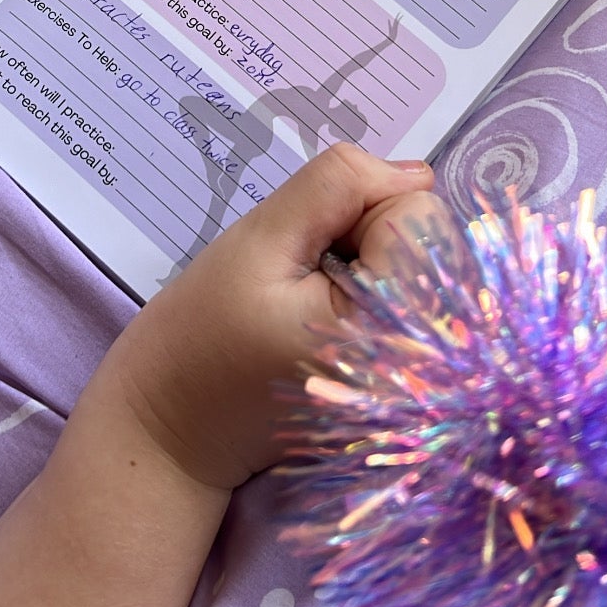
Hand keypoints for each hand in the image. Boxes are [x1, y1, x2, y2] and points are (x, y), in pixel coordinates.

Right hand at [98, 144, 448, 492]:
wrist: (173, 433)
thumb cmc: (201, 336)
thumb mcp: (257, 239)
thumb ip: (336, 186)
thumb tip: (413, 174)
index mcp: (394, 333)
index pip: (417, 212)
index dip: (358, 208)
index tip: (306, 251)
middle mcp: (430, 364)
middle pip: (432, 235)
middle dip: (370, 231)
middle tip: (306, 274)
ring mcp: (427, 380)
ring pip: (427, 259)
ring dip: (374, 258)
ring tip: (315, 297)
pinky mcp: (414, 383)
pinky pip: (420, 296)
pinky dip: (379, 288)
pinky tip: (331, 315)